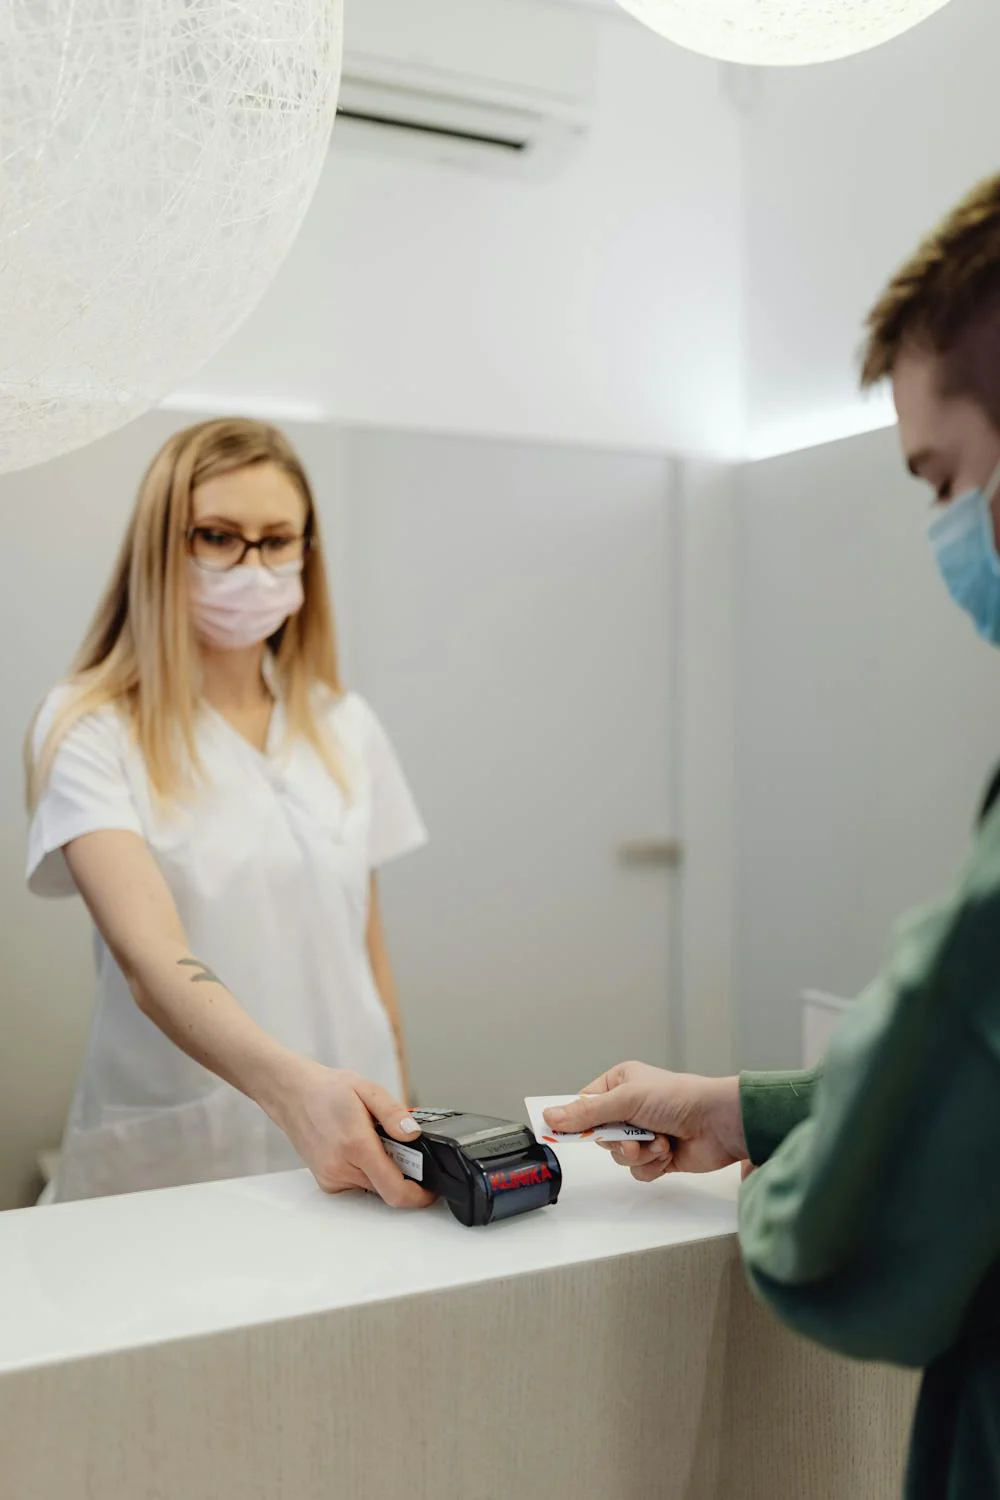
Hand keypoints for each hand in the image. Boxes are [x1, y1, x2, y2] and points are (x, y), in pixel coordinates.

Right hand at [273, 1059, 435, 1208]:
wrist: (292, 1095)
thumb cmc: (327, 1091)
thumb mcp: (368, 1090)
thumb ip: (394, 1114)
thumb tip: (414, 1134)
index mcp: (356, 1146)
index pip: (394, 1189)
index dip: (418, 1195)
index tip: (430, 1190)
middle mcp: (341, 1168)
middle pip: (386, 1188)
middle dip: (401, 1172)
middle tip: (399, 1145)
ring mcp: (331, 1178)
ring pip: (373, 1187)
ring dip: (382, 1170)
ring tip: (373, 1140)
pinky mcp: (326, 1182)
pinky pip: (358, 1184)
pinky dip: (366, 1170)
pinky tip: (358, 1148)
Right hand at [544, 1062, 747, 1182]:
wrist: (719, 1123)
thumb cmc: (678, 1098)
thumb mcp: (626, 1099)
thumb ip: (587, 1112)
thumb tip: (550, 1116)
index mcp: (620, 1083)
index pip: (585, 1104)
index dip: (576, 1121)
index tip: (561, 1133)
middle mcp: (631, 1108)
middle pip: (600, 1135)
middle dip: (617, 1141)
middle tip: (631, 1137)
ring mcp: (645, 1132)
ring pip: (619, 1156)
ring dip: (638, 1153)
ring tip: (658, 1142)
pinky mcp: (658, 1156)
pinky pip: (638, 1170)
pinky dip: (651, 1165)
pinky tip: (668, 1153)